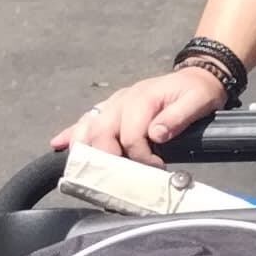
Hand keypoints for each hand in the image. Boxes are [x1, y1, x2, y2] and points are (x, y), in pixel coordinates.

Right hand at [54, 66, 223, 160]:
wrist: (196, 76)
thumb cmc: (197, 92)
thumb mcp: (197, 101)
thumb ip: (177, 117)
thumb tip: (156, 134)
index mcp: (142, 98)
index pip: (130, 134)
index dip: (140, 157)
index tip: (155, 169)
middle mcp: (122, 100)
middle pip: (101, 132)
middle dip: (106, 158)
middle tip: (118, 179)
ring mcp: (113, 103)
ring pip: (88, 126)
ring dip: (83, 149)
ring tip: (82, 170)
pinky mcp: (110, 108)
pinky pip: (86, 120)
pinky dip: (72, 133)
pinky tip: (58, 144)